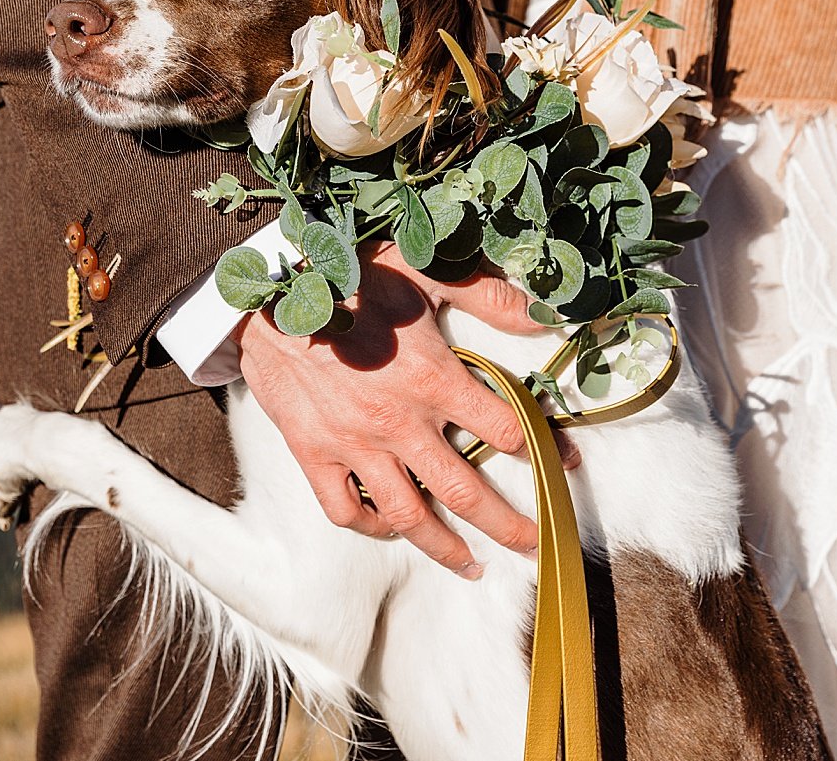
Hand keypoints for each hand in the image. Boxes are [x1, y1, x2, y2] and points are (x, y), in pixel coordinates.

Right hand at [236, 242, 548, 577]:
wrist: (271, 292)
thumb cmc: (352, 276)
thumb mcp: (425, 271)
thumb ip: (487, 296)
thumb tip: (543, 315)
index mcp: (433, 379)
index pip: (504, 430)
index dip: (544, 450)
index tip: (566, 463)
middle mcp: (398, 423)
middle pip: (465, 492)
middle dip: (507, 526)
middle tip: (536, 546)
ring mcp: (354, 445)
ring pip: (409, 515)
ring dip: (445, 547)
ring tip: (473, 565)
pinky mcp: (314, 454)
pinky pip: (345, 509)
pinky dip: (371, 528)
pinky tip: (392, 530)